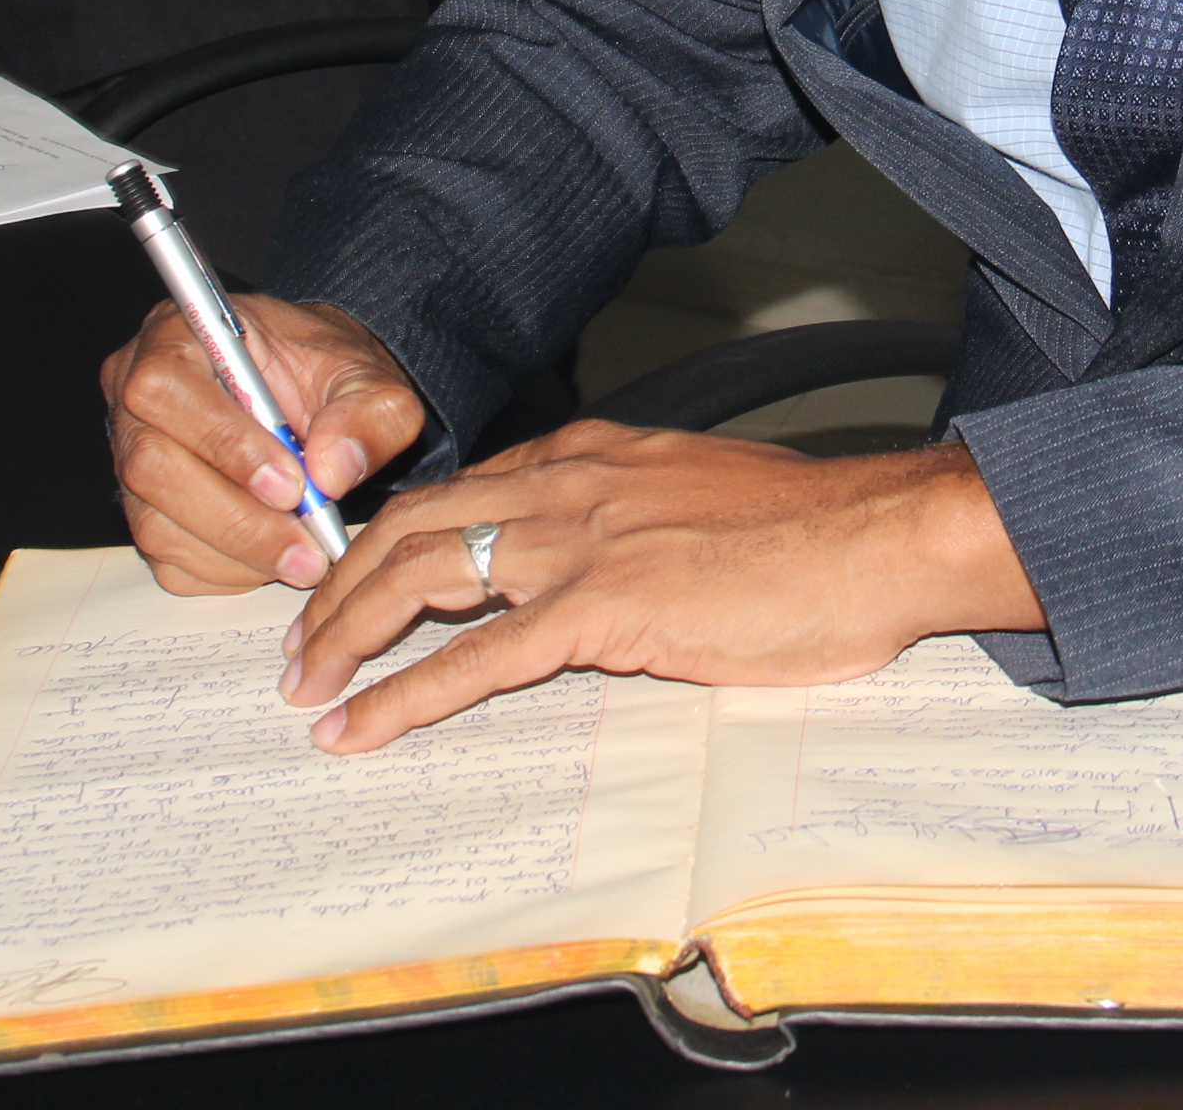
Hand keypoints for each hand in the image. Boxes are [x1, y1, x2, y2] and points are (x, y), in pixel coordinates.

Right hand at [101, 293, 426, 594]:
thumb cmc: (327, 375)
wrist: (317, 398)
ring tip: (305, 558)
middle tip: (308, 547)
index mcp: (175, 335)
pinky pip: (169, 559)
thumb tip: (332, 470)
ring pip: (158, 524)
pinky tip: (274, 558)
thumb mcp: (369, 379)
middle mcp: (135, 397)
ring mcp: (131, 460)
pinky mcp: (146, 512)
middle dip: (236, 517)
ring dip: (238, 554)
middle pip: (152, 467)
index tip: (293, 486)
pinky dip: (227, 572)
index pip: (166, 388)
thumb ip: (367, 413)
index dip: (224, 443)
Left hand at [285, 423, 1045, 752]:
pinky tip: (361, 727)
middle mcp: (569, 482)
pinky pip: (475, 658)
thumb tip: (612, 567)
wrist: (879, 537)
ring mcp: (581, 541)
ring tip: (308, 686)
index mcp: (591, 456)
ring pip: (419, 576)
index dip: (389, 538)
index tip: (352, 584)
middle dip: (338, 585)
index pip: (458, 490)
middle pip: (411, 524)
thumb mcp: (700, 502)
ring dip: (346, 634)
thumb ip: (635, 523)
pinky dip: (403, 695)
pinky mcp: (604, 606)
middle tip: (302, 643)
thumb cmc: (815, 533)